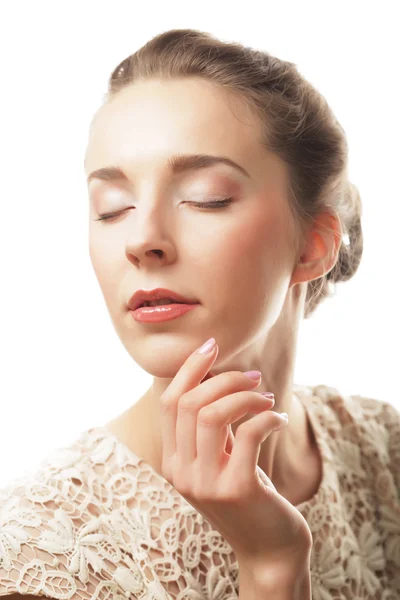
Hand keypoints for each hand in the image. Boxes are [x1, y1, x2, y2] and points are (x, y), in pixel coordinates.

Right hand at [159, 338, 312, 570]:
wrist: (268, 547)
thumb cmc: (247, 493)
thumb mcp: (219, 458)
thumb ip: (209, 426)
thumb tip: (215, 373)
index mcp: (173, 460)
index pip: (168, 402)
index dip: (189, 368)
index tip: (212, 345)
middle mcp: (181, 472)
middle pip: (189, 403)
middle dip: (224, 379)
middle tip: (254, 377)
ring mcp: (206, 482)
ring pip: (212, 414)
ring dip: (245, 395)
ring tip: (266, 398)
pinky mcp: (237, 488)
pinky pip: (249, 433)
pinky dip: (267, 416)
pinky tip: (279, 418)